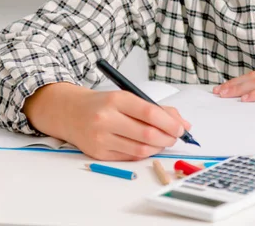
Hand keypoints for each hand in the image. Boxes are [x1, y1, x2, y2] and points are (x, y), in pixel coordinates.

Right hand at [24, 83, 190, 160]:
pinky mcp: (98, 154)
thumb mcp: (127, 97)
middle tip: (175, 136)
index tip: (181, 127)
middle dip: (167, 137)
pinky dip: (144, 153)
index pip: (150, 112)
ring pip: (140, 148)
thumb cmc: (104, 104)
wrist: (71, 112)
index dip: (169, 122)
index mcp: (117, 99)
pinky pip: (129, 157)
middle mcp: (107, 118)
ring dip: (158, 147)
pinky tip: (149, 147)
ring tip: (164, 141)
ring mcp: (101, 137)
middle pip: (147, 133)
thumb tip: (183, 123)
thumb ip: (155, 108)